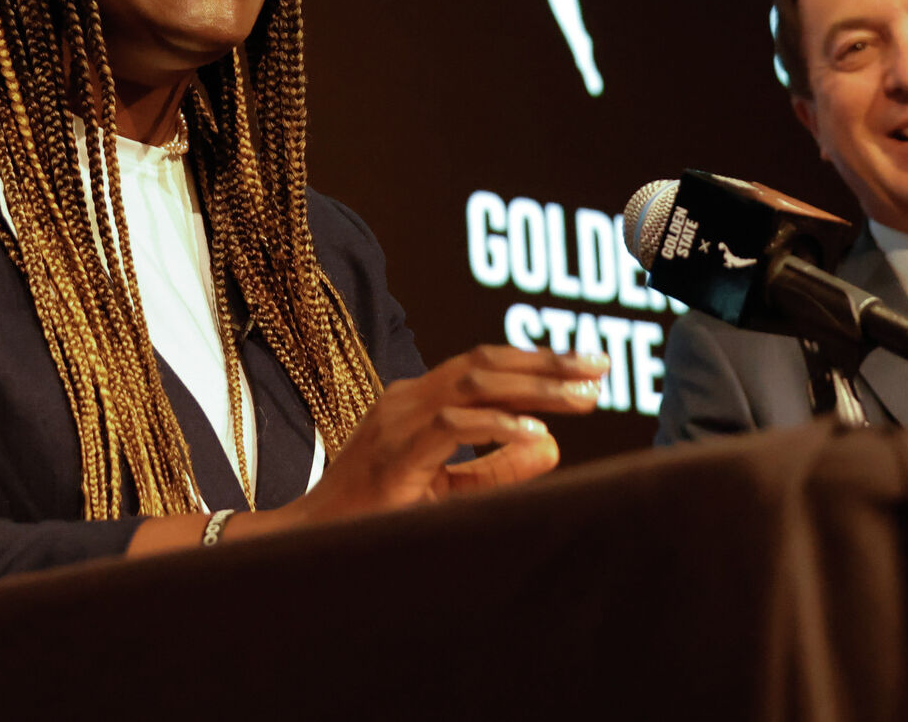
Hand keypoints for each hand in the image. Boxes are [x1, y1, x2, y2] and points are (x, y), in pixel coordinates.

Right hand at [282, 346, 608, 526]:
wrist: (308, 546)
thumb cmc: (374, 520)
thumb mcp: (449, 493)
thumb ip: (497, 470)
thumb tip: (552, 445)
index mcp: (417, 402)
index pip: (485, 365)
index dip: (538, 362)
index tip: (590, 368)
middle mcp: (406, 400)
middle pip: (485, 362)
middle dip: (547, 363)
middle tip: (599, 368)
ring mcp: (395, 422)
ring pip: (472, 382)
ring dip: (532, 386)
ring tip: (580, 396)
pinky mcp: (393, 454)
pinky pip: (451, 428)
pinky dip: (497, 427)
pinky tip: (535, 435)